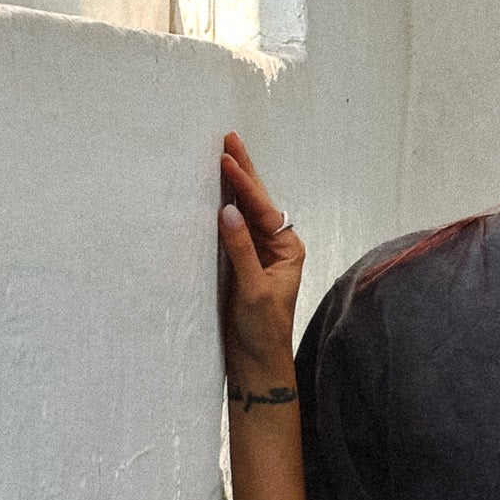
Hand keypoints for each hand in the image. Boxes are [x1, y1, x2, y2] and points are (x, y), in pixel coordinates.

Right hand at [218, 131, 303, 371]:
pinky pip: (230, 227)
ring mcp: (256, 252)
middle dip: (243, 171)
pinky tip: (212, 191)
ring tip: (221, 154)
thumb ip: (241, 250)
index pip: (264, 209)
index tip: (226, 159)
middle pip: (257, 201)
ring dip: (232, 184)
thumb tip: (228, 211)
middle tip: (228, 138)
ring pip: (243, 210)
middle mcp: (274, 246)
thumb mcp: (253, 290)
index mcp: (287, 249)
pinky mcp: (239, 262)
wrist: (255, 362)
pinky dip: (221, 207)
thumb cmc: (262, 330)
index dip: (244, 183)